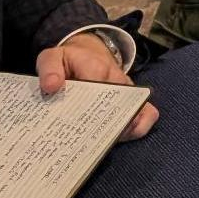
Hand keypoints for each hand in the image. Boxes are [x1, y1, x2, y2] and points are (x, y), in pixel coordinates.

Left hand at [36, 35, 158, 141]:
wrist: (90, 53)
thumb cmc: (70, 61)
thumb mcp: (52, 57)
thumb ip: (49, 69)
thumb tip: (51, 87)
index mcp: (95, 68)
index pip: (94, 93)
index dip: (83, 114)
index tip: (72, 129)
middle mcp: (117, 80)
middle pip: (115, 108)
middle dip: (101, 128)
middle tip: (84, 144)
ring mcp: (129, 91)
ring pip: (135, 112)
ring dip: (122, 131)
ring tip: (103, 144)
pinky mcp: (135, 99)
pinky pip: (148, 113)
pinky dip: (140, 127)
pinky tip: (122, 138)